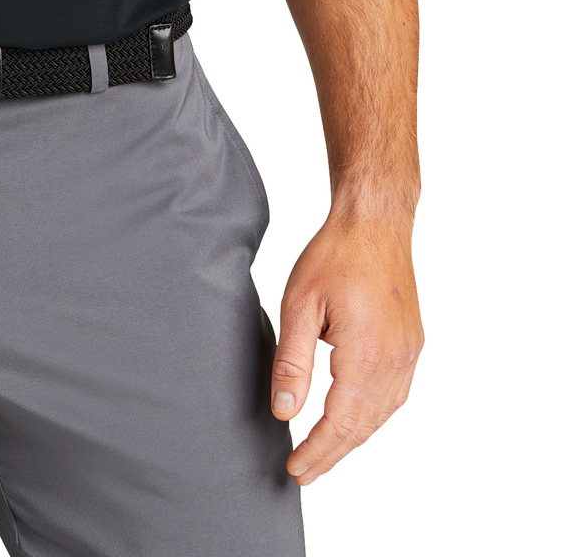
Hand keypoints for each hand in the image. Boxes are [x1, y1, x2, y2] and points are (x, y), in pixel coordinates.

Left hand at [270, 212, 422, 483]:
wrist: (375, 222)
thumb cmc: (335, 255)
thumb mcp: (300, 304)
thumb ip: (293, 362)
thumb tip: (284, 410)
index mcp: (365, 355)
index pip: (340, 423)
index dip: (316, 451)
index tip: (295, 469)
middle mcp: (394, 361)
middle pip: (363, 427)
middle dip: (333, 454)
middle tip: (305, 473)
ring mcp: (408, 353)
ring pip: (382, 415)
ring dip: (354, 439)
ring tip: (325, 454)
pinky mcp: (412, 343)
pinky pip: (395, 395)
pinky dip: (373, 416)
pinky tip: (356, 419)